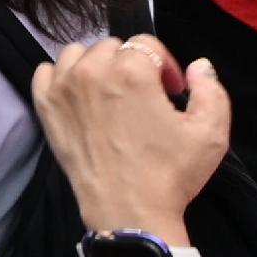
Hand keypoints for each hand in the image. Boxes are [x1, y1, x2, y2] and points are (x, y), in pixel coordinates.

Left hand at [33, 34, 230, 239]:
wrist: (129, 211)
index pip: (146, 44)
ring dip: (97, 67)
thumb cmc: (171, 173)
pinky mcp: (45, 106)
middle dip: (132, 66)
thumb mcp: (211, 132)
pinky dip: (63, 78)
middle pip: (113, 47)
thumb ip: (211, 89)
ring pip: (78, 54)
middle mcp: (91, 70)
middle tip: (145, 97)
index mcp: (131, 71)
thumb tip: (198, 65)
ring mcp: (63, 87)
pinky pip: (47, 72)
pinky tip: (82, 98)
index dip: (164, 65)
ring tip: (113, 95)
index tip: (171, 91)